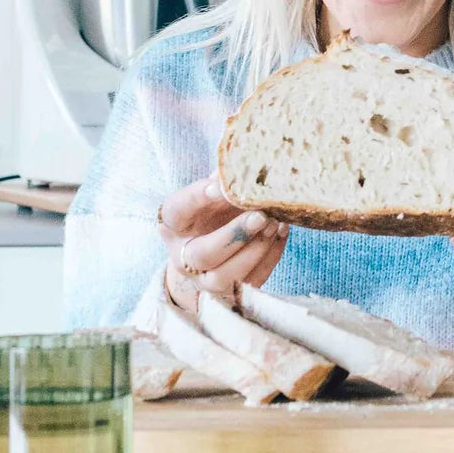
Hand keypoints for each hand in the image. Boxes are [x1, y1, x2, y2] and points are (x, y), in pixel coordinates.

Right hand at [158, 173, 288, 312]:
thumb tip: (249, 158)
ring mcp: (204, 280)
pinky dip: (269, 258)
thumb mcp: (212, 190)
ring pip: (225, 276)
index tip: (218, 186)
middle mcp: (183, 257)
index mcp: (173, 223)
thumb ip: (224, 178)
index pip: (178, 210)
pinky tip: (281, 233)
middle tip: (260, 215)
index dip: (196, 198)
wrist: (212, 246)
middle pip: (202, 255)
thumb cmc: (213, 210)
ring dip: (254, 250)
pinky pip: (250, 283)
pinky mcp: (229, 294)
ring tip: (274, 223)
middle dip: (233, 236)